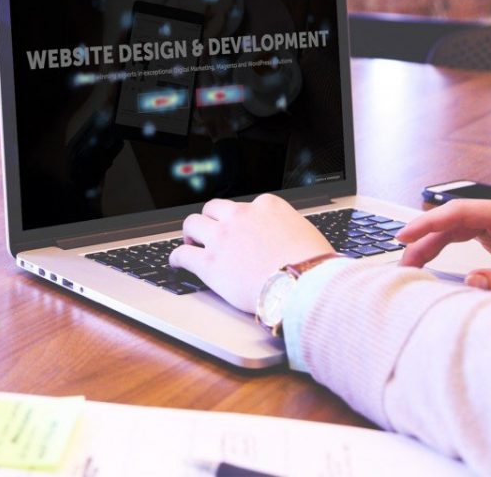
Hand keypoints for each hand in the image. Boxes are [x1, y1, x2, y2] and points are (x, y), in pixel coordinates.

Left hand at [169, 194, 334, 312]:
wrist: (305, 285)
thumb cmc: (313, 265)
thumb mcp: (306, 234)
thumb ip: (288, 231)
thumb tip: (288, 241)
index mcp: (266, 206)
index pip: (245, 206)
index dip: (240, 220)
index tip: (239, 230)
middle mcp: (240, 216)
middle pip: (213, 209)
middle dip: (210, 219)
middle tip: (209, 232)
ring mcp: (222, 238)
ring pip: (192, 224)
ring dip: (190, 233)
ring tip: (190, 242)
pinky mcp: (209, 263)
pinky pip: (182, 254)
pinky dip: (176, 258)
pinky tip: (177, 263)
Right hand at [397, 199, 490, 289]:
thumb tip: (471, 280)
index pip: (457, 211)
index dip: (427, 222)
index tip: (403, 237)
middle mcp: (488, 215)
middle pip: (446, 222)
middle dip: (421, 241)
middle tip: (404, 264)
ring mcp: (486, 222)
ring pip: (448, 229)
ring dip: (426, 245)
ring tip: (411, 265)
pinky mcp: (486, 232)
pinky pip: (456, 234)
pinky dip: (438, 246)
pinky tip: (427, 257)